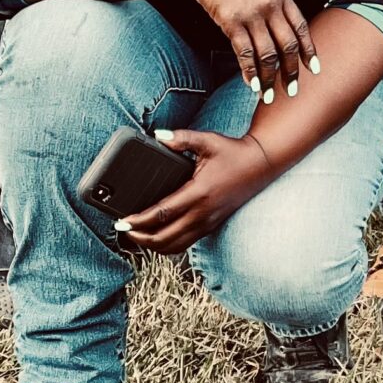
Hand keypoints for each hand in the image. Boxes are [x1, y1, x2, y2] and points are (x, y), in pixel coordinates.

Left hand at [115, 128, 276, 253]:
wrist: (260, 165)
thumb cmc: (233, 152)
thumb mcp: (207, 140)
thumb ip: (181, 138)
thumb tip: (158, 135)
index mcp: (199, 193)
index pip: (162, 214)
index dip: (138, 221)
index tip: (122, 220)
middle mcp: (203, 213)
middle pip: (164, 237)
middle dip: (139, 237)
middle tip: (122, 230)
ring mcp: (208, 223)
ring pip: (174, 246)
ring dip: (152, 246)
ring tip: (135, 237)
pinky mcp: (211, 226)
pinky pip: (185, 244)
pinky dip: (167, 246)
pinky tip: (157, 239)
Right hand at [181, 0, 317, 100]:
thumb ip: (276, 0)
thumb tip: (283, 22)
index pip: (301, 28)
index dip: (309, 51)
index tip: (314, 70)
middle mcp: (271, 6)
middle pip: (287, 45)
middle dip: (291, 72)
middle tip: (292, 90)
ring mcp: (252, 15)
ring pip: (267, 54)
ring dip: (269, 78)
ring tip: (268, 95)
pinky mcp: (232, 22)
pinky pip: (244, 53)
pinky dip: (249, 72)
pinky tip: (251, 85)